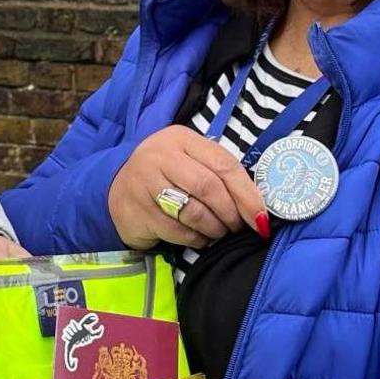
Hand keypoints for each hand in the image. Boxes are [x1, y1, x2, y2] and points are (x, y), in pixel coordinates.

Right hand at [106, 126, 266, 248]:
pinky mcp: (137, 211)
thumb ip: (220, 174)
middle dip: (231, 213)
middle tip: (237, 227)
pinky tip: (199, 237)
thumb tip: (258, 209)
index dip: (247, 194)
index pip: (224, 164)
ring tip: (218, 232)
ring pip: (194, 212)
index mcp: (181, 139)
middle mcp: (160, 156)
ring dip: (215, 229)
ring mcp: (145, 183)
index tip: (261, 218)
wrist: (119, 189)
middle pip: (209, 187)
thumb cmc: (167, 176)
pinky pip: (178, 232)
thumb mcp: (191, 161)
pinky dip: (196, 239)